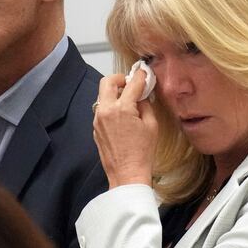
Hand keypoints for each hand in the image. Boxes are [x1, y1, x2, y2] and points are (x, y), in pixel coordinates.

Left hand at [92, 70, 157, 188]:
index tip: (143, 73)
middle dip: (120, 78)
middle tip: (130, 84)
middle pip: (108, 81)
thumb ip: (145, 105)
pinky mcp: (95, 128)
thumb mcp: (151, 125)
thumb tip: (142, 95)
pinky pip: (102, 110)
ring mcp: (98, 119)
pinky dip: (111, 107)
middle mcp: (106, 111)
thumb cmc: (142, 153)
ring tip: (128, 102)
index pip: (132, 83)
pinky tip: (122, 117)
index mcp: (122, 108)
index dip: (140, 76)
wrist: (127, 174)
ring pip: (103, 96)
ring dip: (115, 93)